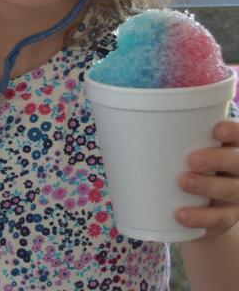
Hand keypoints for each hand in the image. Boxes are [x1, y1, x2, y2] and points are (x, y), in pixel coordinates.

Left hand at [177, 119, 238, 237]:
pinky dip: (200, 217)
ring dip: (207, 186)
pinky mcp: (227, 218)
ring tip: (183, 182)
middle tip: (191, 160)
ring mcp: (236, 196)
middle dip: (217, 159)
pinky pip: (218, 218)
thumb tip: (117, 126)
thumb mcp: (181, 155)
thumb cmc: (185, 171)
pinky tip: (181, 215)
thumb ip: (166, 142)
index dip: (234, 130)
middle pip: (238, 162)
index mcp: (230, 148)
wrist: (201, 213)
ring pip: (231, 190)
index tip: (216, 129)